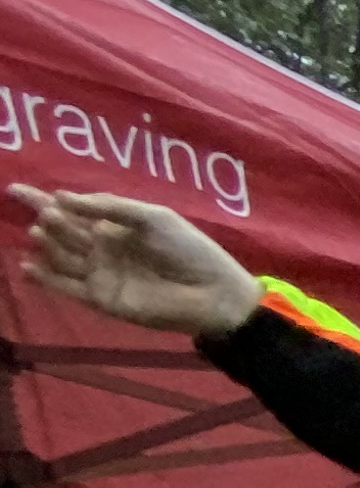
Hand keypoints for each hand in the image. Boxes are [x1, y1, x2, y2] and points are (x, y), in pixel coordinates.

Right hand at [13, 186, 259, 334]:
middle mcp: (102, 247)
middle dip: (48, 219)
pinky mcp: (101, 298)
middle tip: (45, 214)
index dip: (43, 199)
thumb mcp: (152, 217)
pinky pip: (67, 286)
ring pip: (62, 256)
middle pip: (62, 231)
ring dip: (48, 244)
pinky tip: (27, 266)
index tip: (15, 189)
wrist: (212, 292)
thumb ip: (109, 207)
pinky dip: (46, 278)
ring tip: (40, 231)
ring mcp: (100, 273)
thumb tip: (61, 197)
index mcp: (114, 225)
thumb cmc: (188, 250)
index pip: (72, 209)